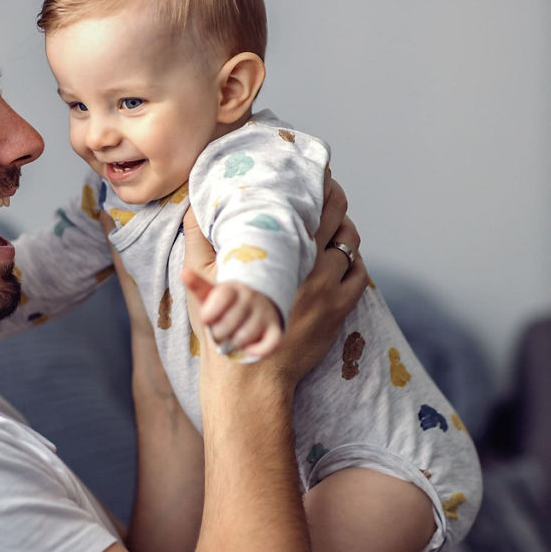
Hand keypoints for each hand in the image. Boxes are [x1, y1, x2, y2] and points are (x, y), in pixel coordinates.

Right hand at [181, 174, 366, 386]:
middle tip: (330, 190)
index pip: (310, 209)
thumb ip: (198, 240)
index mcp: (280, 256)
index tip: (316, 174)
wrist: (250, 377)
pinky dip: (353, 261)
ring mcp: (328, 291)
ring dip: (345, 232)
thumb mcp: (201, 283)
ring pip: (350, 247)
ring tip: (335, 224)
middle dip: (336, 202)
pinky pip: (357, 275)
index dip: (318, 188)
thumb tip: (194, 206)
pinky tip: (342, 257)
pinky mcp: (338, 312)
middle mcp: (309, 269)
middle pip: (337, 221)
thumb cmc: (224, 329)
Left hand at [199, 281, 283, 359]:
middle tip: (219, 330)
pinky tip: (249, 349)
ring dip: (234, 344)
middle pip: (227, 325)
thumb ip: (197, 284)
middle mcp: (251, 298)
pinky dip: (258, 350)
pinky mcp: (275, 329)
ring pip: (244, 337)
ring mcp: (264, 313)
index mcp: (232, 288)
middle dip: (217, 333)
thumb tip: (184, 273)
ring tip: (232, 337)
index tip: (206, 317)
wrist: (253, 306)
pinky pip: (271, 344)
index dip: (209, 313)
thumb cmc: (225, 303)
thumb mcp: (210, 293)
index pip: (222, 297)